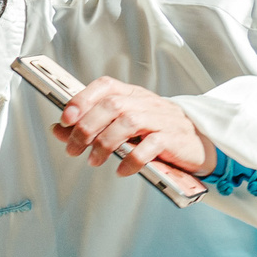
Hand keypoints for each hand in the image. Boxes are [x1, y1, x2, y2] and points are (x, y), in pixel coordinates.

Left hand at [51, 78, 216, 177]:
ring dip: (105, 143)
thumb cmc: (156, 133)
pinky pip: (150, 146)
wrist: (198, 144)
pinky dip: (133, 159)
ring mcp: (161, 118)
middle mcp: (146, 102)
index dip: (82, 100)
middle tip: (74, 149)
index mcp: (132, 94)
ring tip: (94, 160)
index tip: (65, 119)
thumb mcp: (122, 126)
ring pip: (128, 122)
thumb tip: (58, 129)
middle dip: (87, 128)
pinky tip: (122, 169)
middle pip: (112, 105)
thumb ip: (91, 125)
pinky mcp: (173, 138)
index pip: (105, 86)